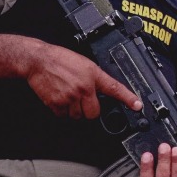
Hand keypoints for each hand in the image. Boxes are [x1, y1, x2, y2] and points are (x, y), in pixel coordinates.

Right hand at [25, 42, 140, 119]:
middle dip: (90, 110)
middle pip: (93, 113)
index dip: (128, 98)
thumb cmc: (61, 59)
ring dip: (75, 111)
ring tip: (70, 97)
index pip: (115, 88)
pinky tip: (61, 99)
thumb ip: (96, 78)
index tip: (138, 106)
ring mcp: (70, 97)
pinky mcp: (56, 103)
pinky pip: (63, 116)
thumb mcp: (85, 64)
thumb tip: (104, 90)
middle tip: (84, 100)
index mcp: (93, 76)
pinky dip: (62, 111)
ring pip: (78, 116)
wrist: (39, 60)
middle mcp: (83, 88)